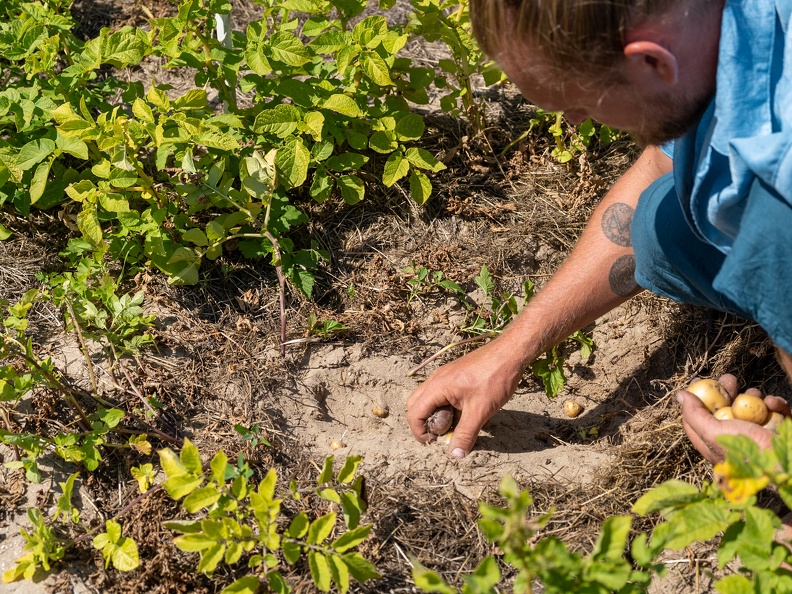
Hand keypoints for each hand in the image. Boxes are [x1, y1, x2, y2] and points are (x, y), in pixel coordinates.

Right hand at [406, 337, 524, 458]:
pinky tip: (465, 411)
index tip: (434, 442)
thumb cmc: (494, 379)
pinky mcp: (455, 374)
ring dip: (435, 414)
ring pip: (428, 397)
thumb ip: (465, 434)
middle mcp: (436, 378)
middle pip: (415, 404)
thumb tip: (455, 455)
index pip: (414, 412)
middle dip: (423, 423)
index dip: (419, 432)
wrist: (510, 353)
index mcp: (437, 386)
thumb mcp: (480, 411)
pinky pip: (441, 392)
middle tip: (440, 435)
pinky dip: (445, 405)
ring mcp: (445, 374)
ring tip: (454, 424)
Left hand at [678, 374, 790, 463]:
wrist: (789, 466)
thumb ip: (695, 415)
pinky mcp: (779, 428)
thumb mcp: (714, 433)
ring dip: (753, 396)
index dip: (697, 399)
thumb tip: (680, 395)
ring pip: (751, 405)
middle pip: (725, 408)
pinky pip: (774, 410)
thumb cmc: (748, 452)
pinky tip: (773, 404)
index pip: (699, 418)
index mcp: (716, 443)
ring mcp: (758, 433)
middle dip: (727, 390)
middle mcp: (735, 438)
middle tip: (729, 380)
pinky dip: (775, 404)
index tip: (699, 381)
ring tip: (756, 395)